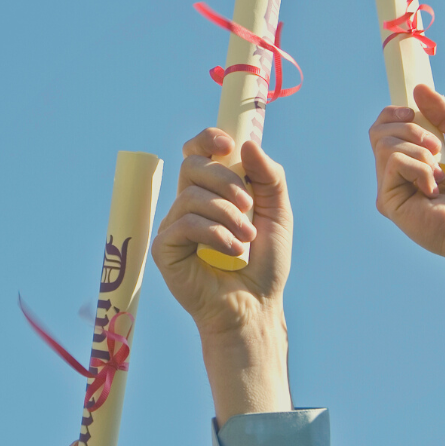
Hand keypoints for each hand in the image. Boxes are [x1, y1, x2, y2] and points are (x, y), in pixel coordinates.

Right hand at [152, 130, 292, 424]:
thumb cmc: (265, 264)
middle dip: (224, 180)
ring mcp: (174, 226)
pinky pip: (185, 224)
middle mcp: (189, 204)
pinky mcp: (165, 249)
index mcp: (213, 192)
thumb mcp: (278, 215)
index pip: (198, 152)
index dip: (207, 139)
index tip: (227, 144)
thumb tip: (248, 144)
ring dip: (227, 214)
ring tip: (247, 239)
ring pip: (191, 195)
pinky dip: (215, 234)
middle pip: (192, 165)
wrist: (256, 306)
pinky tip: (233, 252)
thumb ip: (270, 178)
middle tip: (249, 206)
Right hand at [370, 86, 444, 342]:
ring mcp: (390, 188)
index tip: (413, 110)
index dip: (394, 112)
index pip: (384, 127)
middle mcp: (397, 174)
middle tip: (437, 147)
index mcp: (412, 159)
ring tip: (441, 173)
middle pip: (378, 130)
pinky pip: (393, 162)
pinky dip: (419, 168)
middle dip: (411, 128)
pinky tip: (434, 189)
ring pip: (384, 143)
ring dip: (419, 149)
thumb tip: (418, 88)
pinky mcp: (388, 202)